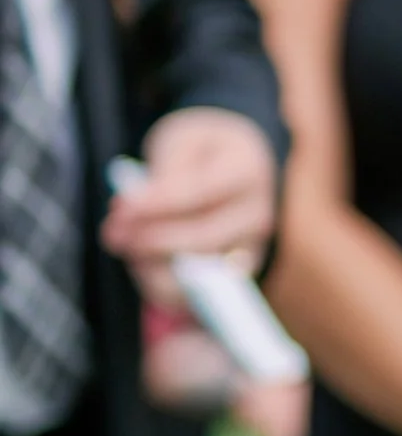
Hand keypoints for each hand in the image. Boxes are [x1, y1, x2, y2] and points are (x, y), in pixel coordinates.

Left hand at [103, 107, 278, 307]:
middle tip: (112, 230)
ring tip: (122, 241)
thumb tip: (137, 204)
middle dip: (148, 237)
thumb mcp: (183, 139)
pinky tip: (138, 260)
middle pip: (201, 238)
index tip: (120, 206)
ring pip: (195, 274)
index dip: (157, 204)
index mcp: (248, 170)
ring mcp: (249, 251)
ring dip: (148, 263)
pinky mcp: (229, 279)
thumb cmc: (202, 151)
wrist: (235, 169)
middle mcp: (257, 216)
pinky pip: (189, 296)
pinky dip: (155, 283)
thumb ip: (165, 168)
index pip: (200, 193)